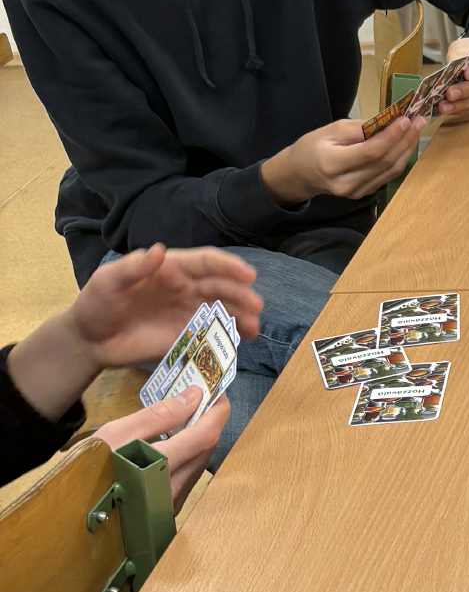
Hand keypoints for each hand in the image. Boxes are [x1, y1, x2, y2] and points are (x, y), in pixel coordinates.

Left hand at [5, 247, 261, 425]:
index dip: (228, 266)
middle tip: (256, 306)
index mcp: (170, 268)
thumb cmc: (96, 303)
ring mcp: (187, 312)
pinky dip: (230, 336)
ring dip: (241, 316)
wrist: (90, 340)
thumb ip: (133, 267)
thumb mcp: (108, 281)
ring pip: (222, 310)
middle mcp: (185, 288)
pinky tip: (242, 341)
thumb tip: (159, 250)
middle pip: (220, 287)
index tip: (248, 275)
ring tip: (254, 328)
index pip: (206, 263)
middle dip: (240, 294)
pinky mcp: (186, 336)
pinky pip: (213, 334)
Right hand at [96, 389, 228, 509]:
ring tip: (188, 416)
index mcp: (161, 466)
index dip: (216, 410)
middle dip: (209, 422)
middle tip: (201, 398)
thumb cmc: (89, 468)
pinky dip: (187, 456)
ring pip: (198, 464)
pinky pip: (187, 477)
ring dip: (199, 439)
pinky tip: (175, 444)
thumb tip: (193, 396)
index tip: (215, 390)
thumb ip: (157, 415)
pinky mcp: (167, 511)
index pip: (206, 435)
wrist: (69, 515)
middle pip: (206, 450)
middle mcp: (175, 489)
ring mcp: (172, 503)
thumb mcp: (116, 435)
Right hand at [261, 113, 425, 205]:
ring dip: (407, 148)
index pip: (370, 152)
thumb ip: (359, 129)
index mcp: (332, 164)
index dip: (391, 136)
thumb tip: (388, 122)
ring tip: (417, 129)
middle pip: (384, 162)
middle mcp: (347, 184)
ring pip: (391, 170)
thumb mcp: (330, 130)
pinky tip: (406, 143)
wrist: (301, 174)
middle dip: (405, 140)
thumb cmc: (312, 147)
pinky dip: (400, 158)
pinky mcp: (365, 194)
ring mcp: (357, 192)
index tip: (406, 119)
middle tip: (419, 120)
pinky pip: (388, 176)